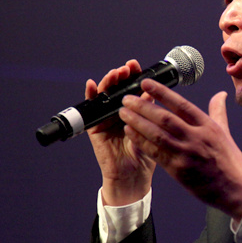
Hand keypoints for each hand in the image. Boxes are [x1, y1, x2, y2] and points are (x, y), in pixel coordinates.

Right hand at [85, 60, 155, 205]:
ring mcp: (106, 118)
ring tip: (114, 75)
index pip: (132, 88)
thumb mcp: (152, 130)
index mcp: (134, 111)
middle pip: (117, 88)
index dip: (133, 76)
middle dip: (121, 76)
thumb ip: (150, 112)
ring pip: (104, 95)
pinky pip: (90, 110)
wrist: (134, 176)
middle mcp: (119, 112)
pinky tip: (91, 85)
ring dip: (108, 82)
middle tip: (126, 69)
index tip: (137, 66)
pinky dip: (89, 96)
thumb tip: (152, 92)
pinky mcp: (95, 127)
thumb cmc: (145, 155)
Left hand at [118, 79, 241, 220]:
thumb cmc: (230, 161)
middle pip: (165, 118)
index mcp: (207, 125)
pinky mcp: (179, 170)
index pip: (181, 104)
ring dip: (137, 122)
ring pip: (157, 134)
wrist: (236, 188)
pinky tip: (130, 133)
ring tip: (123, 113)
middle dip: (143, 106)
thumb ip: (218, 111)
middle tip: (127, 99)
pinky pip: (156, 153)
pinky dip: (141, 141)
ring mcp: (187, 154)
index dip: (162, 92)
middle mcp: (196, 137)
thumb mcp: (224, 132)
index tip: (145, 83)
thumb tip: (220, 94)